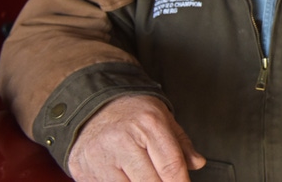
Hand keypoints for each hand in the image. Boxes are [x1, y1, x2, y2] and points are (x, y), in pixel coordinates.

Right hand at [68, 95, 204, 180]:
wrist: (92, 106)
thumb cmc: (133, 114)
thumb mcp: (163, 119)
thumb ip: (182, 145)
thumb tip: (198, 164)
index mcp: (148, 123)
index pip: (171, 165)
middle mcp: (122, 139)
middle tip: (164, 179)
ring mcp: (100, 156)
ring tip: (144, 176)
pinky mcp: (83, 170)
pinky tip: (127, 177)